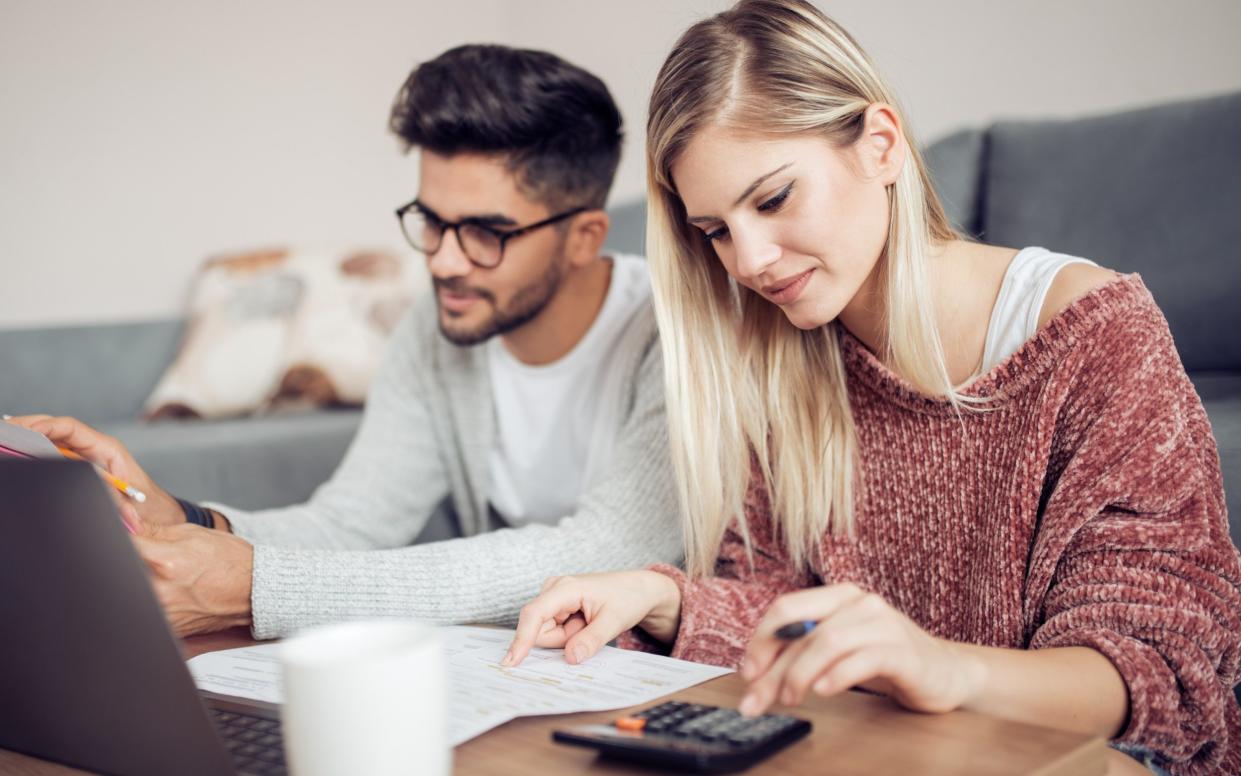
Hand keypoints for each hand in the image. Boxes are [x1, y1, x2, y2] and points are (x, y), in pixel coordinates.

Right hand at [6, 414, 182, 526]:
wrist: (160, 517)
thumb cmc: (148, 509)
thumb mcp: (126, 502)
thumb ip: (107, 497)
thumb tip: (89, 494)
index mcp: (107, 450)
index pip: (71, 428)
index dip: (46, 426)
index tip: (25, 429)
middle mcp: (95, 449)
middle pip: (57, 429)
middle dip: (30, 427)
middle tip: (5, 430)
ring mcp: (87, 457)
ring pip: (54, 440)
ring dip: (30, 437)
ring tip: (6, 437)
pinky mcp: (82, 468)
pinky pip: (56, 454)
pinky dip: (37, 451)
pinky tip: (18, 453)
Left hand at [132, 522, 253, 635]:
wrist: (253, 590)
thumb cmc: (228, 560)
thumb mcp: (190, 534)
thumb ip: (151, 530)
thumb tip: (124, 521)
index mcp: (164, 562)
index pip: (122, 546)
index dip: (120, 537)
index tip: (123, 535)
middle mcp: (159, 590)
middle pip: (121, 570)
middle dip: (130, 559)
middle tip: (147, 557)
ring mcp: (162, 612)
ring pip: (132, 591)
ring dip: (142, 580)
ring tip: (164, 576)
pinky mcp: (168, 627)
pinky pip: (147, 608)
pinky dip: (152, 597)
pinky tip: (169, 591)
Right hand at [504, 570, 681, 666]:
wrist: (637, 589)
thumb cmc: (627, 598)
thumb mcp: (614, 621)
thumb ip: (591, 640)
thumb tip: (570, 658)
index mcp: (565, 588)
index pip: (535, 614)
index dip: (522, 639)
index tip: (511, 662)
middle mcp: (554, 589)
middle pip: (540, 630)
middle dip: (563, 639)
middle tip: (588, 628)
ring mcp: (554, 597)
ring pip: (547, 633)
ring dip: (568, 636)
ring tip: (589, 623)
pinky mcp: (556, 605)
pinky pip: (554, 630)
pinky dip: (570, 633)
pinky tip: (585, 622)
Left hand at [738, 584, 983, 716]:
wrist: (945, 673)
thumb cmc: (885, 660)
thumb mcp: (839, 650)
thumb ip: (803, 652)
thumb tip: (756, 673)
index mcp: (838, 596)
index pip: (786, 608)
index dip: (761, 640)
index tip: (749, 672)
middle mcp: (859, 602)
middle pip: (802, 630)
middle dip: (773, 669)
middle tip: (757, 700)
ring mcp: (883, 623)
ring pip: (826, 642)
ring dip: (799, 674)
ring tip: (791, 699)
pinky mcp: (902, 650)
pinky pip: (861, 659)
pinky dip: (836, 675)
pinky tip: (823, 691)